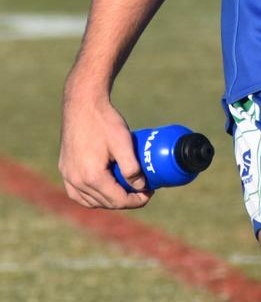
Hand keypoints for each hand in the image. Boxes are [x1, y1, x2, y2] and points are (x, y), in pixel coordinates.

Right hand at [59, 89, 153, 208]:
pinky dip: (92, 197)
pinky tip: (103, 191)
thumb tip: (141, 186)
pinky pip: (78, 193)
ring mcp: (68, 176)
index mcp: (92, 177)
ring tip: (126, 190)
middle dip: (125, 200)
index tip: (149, 193)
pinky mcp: (65, 169)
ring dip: (109, 200)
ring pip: (91, 201)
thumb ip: (132, 167)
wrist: (83, 104)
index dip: (136, 201)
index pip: (117, 200)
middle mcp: (77, 181)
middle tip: (142, 190)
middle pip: (105, 202)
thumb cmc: (104, 121)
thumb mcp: (123, 142)